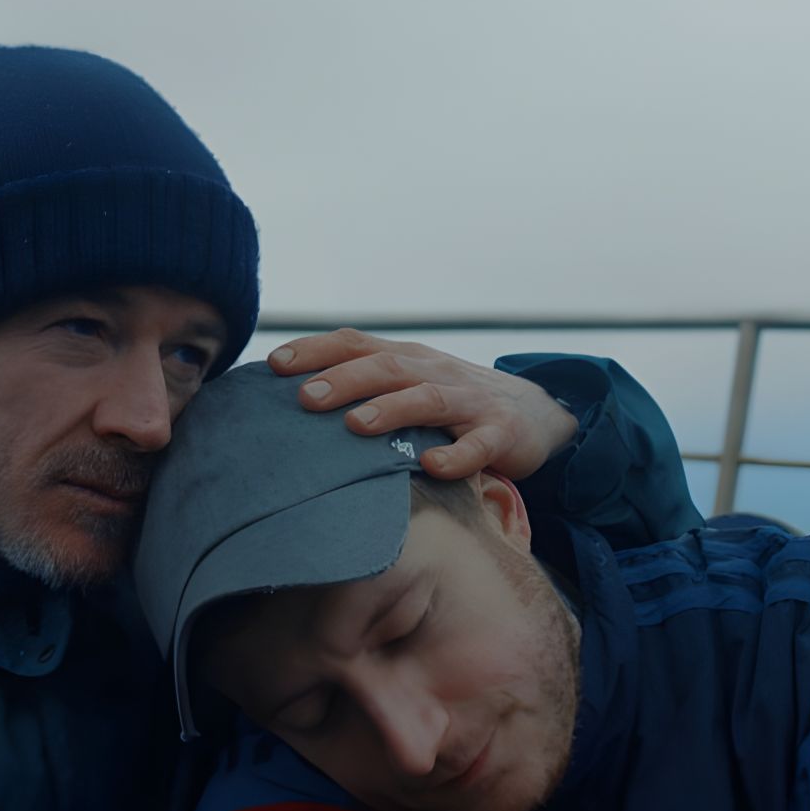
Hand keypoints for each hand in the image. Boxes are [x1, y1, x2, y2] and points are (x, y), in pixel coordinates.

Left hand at [268, 330, 578, 480]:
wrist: (535, 412)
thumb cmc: (454, 402)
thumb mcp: (409, 383)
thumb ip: (364, 387)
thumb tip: (291, 399)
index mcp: (407, 359)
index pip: (356, 344)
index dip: (315, 350)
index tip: (273, 363)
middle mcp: (434, 372)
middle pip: (385, 367)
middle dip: (343, 379)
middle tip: (304, 398)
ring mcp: (470, 401)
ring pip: (427, 398)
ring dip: (390, 409)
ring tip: (356, 424)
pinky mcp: (501, 433)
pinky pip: (479, 445)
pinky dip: (457, 456)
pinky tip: (434, 466)